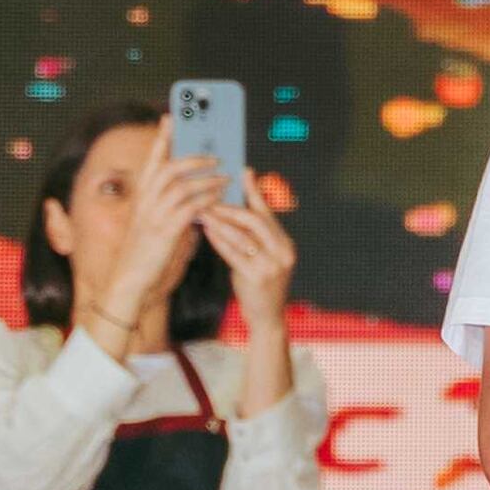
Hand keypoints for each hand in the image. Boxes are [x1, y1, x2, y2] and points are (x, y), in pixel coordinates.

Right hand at [74, 155, 225, 351]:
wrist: (130, 280)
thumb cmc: (146, 253)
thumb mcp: (157, 223)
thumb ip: (173, 206)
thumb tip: (198, 194)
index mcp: (142, 197)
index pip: (151, 161)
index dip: (161, 138)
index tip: (171, 118)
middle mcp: (144, 202)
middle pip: (166, 167)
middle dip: (192, 157)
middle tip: (215, 154)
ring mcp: (152, 216)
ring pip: (179, 186)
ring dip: (205, 178)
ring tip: (225, 176)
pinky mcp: (163, 232)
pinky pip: (187, 209)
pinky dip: (205, 201)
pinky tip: (219, 198)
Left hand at [201, 194, 294, 322]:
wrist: (267, 317)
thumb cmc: (261, 285)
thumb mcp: (264, 258)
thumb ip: (256, 237)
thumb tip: (239, 209)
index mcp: (286, 244)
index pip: (269, 212)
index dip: (256, 191)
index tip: (244, 171)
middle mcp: (283, 252)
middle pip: (256, 220)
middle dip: (231, 208)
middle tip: (211, 199)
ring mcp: (272, 265)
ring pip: (243, 235)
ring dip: (221, 221)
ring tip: (204, 212)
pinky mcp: (257, 277)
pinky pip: (234, 253)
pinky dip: (219, 240)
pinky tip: (208, 231)